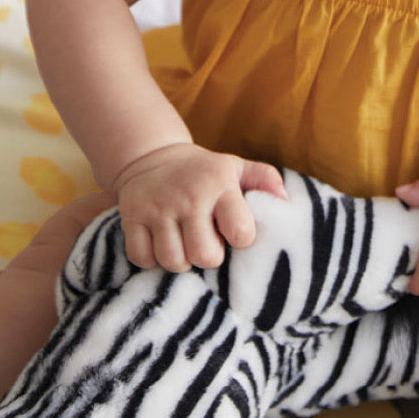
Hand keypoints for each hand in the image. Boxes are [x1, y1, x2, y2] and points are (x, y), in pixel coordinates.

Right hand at [113, 143, 285, 271]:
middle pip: (205, 256)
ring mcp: (158, 208)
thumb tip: (285, 202)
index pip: (241, 232)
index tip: (233, 232)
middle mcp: (189, 197)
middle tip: (206, 241)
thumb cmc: (204, 171)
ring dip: (181, 260)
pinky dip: (152, 259)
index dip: (241, 239)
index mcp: (220, 185)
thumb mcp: (236, 167)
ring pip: (174, 261)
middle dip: (209, 256)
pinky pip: (143, 259)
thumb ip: (265, 179)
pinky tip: (161, 243)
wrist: (152, 156)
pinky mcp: (132, 218)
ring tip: (184, 243)